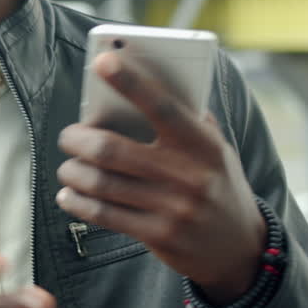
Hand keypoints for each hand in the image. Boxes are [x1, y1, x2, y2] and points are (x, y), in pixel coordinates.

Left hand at [56, 51, 265, 304]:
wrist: (240, 247)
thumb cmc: (216, 183)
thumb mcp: (215, 149)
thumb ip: (185, 120)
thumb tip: (134, 87)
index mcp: (203, 144)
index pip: (161, 106)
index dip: (130, 81)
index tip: (102, 60)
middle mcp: (189, 175)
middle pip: (112, 150)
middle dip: (78, 139)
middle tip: (68, 136)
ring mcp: (173, 209)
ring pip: (101, 183)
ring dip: (73, 172)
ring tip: (68, 166)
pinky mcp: (159, 236)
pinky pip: (104, 215)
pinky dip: (78, 202)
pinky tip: (69, 194)